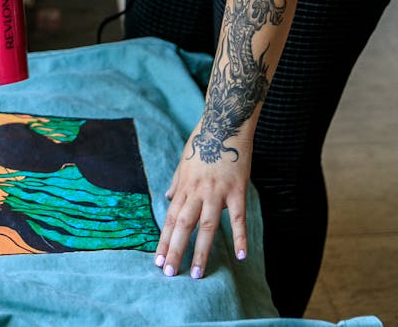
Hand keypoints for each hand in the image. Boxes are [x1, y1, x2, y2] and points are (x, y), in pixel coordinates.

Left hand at [154, 123, 249, 279]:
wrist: (225, 122)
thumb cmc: (204, 140)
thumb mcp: (185, 160)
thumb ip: (177, 181)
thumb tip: (167, 196)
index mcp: (184, 186)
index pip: (170, 218)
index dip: (163, 240)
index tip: (157, 261)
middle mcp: (197, 191)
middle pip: (183, 225)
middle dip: (175, 251)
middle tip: (169, 274)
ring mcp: (217, 191)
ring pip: (206, 226)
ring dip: (201, 250)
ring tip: (197, 274)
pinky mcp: (237, 190)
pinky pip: (238, 217)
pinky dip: (239, 237)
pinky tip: (240, 255)